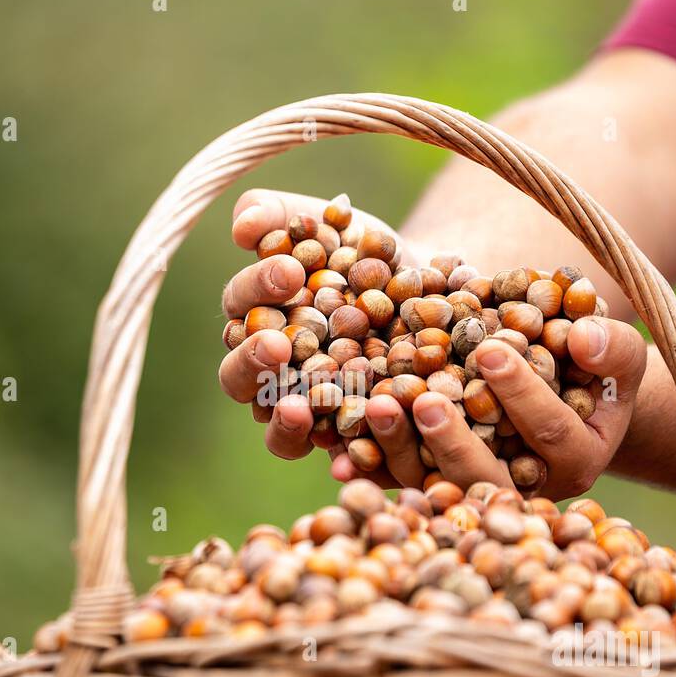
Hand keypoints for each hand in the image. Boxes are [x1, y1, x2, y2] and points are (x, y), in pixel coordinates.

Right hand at [218, 189, 404, 461]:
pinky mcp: (352, 446)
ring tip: (297, 408)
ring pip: (278, 432)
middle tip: (278, 344)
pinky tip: (349, 455)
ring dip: (282, 422)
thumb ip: (282, 215)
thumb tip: (243, 223)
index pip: (239, 307)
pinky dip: (342, 459)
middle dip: (254, 361)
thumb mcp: (331, 223)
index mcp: (254, 320)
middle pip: (240, 379)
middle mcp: (270, 376)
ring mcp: (308, 417)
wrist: (435, 294)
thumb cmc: (367, 253)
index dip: (258, 289)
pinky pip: (340, 461)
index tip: (290, 270)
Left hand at [329, 316, 647, 497]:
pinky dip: (369, 470)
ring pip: (436, 485)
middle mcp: (525, 490)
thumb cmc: (593, 370)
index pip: (549, 431)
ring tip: (374, 407)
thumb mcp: (614, 354)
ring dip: (401, 451)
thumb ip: (611, 346)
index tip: (489, 350)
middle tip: (424, 397)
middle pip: (487, 475)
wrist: (564, 398)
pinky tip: (338, 455)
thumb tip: (583, 339)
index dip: (521, 393)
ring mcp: (475, 496)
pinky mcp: (434, 491)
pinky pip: (399, 485)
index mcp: (576, 461)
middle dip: (454, 438)